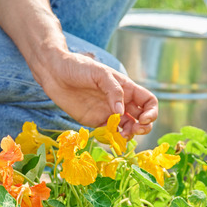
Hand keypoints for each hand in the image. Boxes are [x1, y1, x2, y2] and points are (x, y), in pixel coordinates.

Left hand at [33, 50, 158, 137]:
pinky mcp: (95, 122)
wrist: (54, 73)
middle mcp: (120, 102)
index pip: (148, 102)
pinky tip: (107, 137)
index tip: (142, 118)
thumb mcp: (99, 73)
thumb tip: (120, 112)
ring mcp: (108, 113)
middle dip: (143, 127)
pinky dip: (112, 138)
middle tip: (134, 129)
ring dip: (129, 135)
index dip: (151, 112)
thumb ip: (113, 90)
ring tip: (121, 135)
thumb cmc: (78, 67)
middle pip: (142, 119)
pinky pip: (109, 134)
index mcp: (126, 88)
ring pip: (127, 129)